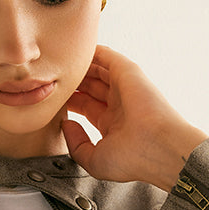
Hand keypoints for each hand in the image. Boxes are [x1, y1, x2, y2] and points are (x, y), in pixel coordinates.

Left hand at [60, 42, 206, 188]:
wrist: (157, 148)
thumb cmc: (132, 159)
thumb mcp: (95, 161)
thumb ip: (76, 144)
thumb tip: (65, 123)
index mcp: (113, 124)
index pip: (86, 106)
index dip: (69, 101)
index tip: (52, 99)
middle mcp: (119, 103)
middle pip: (90, 86)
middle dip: (72, 82)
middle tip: (51, 78)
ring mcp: (124, 87)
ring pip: (97, 69)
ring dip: (79, 66)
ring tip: (59, 62)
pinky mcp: (128, 72)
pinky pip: (106, 56)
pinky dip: (92, 51)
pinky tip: (75, 49)